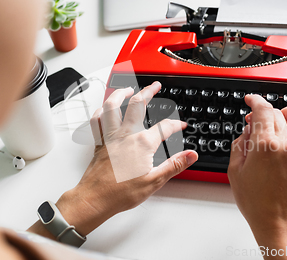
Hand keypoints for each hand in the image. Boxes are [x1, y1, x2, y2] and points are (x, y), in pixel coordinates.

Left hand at [29, 82, 197, 237]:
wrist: (95, 199)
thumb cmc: (121, 193)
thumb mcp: (154, 181)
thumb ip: (174, 165)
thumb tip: (191, 155)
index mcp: (142, 143)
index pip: (164, 127)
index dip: (176, 124)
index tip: (181, 125)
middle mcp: (125, 135)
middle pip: (137, 105)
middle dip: (148, 92)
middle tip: (155, 86)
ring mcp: (110, 137)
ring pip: (112, 106)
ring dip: (120, 94)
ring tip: (128, 88)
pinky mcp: (98, 142)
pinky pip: (97, 121)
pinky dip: (100, 112)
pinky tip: (104, 109)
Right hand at [228, 94, 286, 258]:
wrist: (279, 222)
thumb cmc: (257, 203)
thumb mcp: (235, 172)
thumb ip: (240, 145)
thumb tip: (247, 131)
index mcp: (264, 146)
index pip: (262, 110)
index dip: (255, 100)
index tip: (251, 100)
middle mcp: (286, 145)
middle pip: (277, 113)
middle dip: (264, 112)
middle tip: (254, 121)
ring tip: (278, 119)